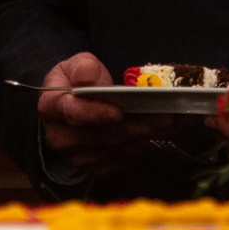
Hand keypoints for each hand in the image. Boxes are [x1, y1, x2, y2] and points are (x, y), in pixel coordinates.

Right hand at [38, 52, 177, 176]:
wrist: (73, 102)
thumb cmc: (77, 80)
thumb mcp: (76, 63)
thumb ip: (82, 67)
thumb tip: (87, 76)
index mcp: (53, 107)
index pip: (75, 113)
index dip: (97, 114)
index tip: (119, 112)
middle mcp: (63, 137)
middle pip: (105, 135)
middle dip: (139, 125)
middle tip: (166, 114)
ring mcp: (80, 155)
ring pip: (120, 149)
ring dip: (150, 135)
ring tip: (175, 120)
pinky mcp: (97, 166)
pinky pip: (126, 159)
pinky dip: (148, 144)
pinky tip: (166, 131)